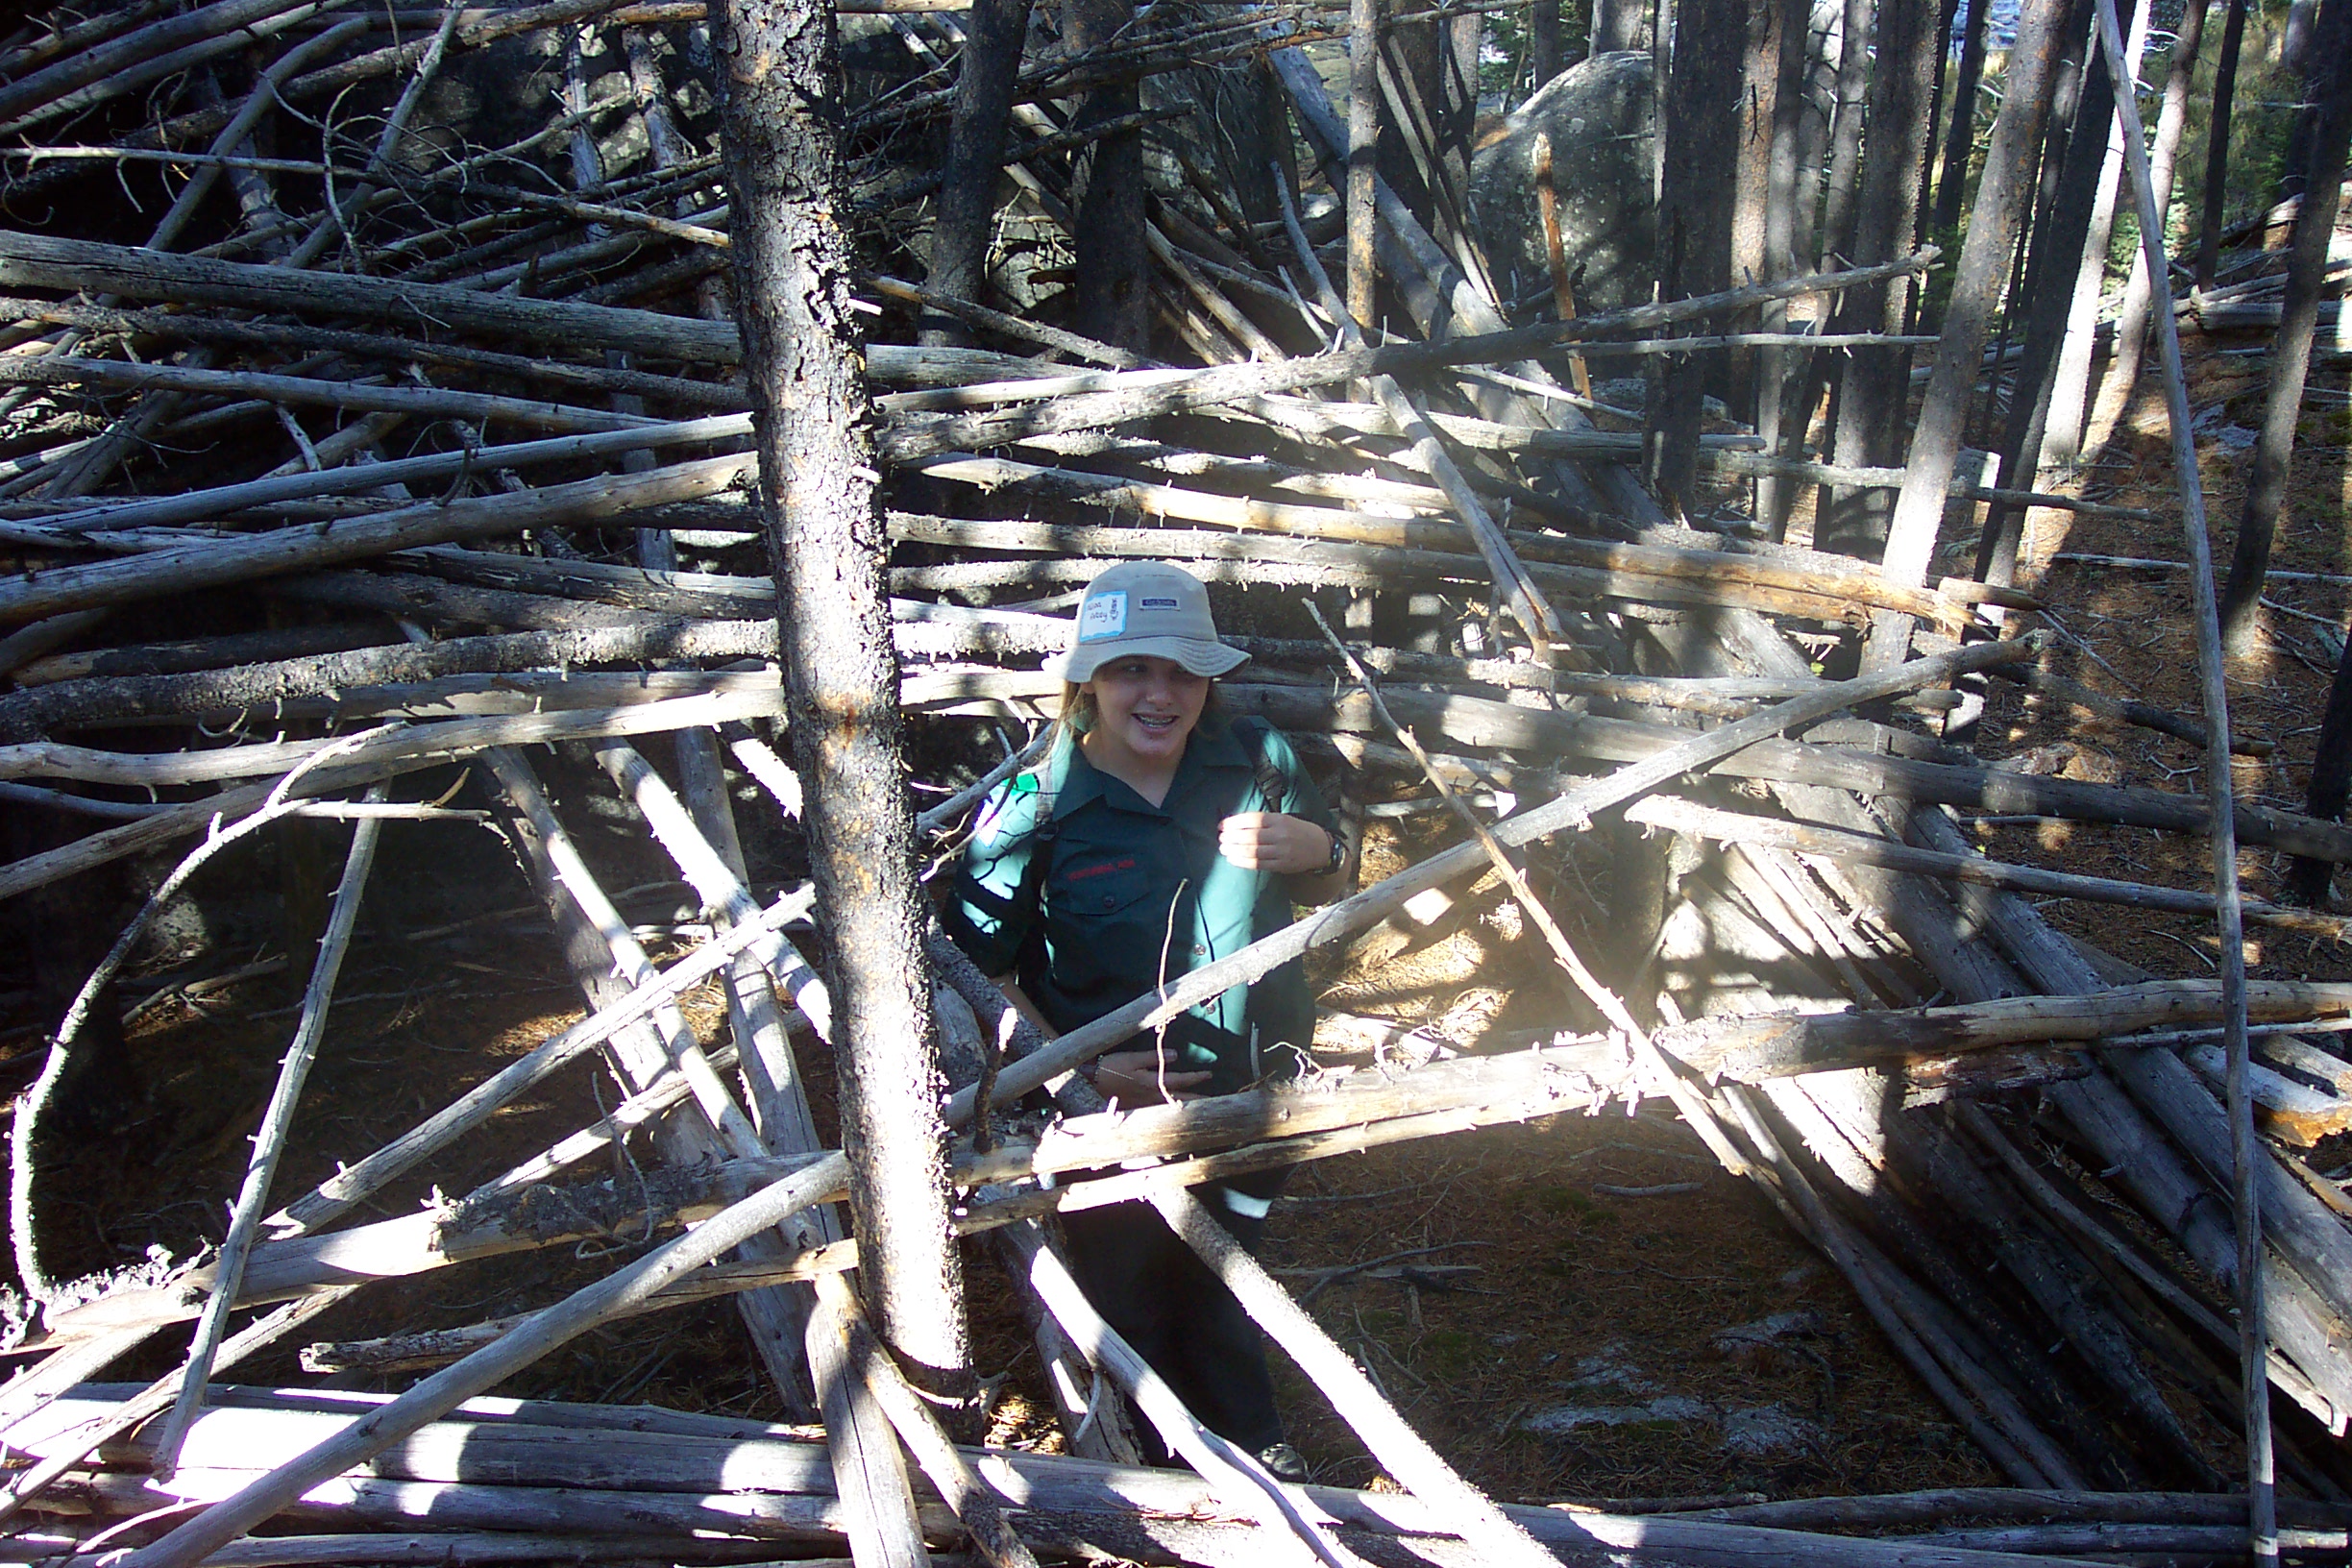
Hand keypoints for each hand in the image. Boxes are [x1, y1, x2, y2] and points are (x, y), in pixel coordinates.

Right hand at [1091, 1048, 1211, 1104]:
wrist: (1089, 1085)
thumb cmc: (1110, 1069)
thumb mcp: (1131, 1059)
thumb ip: (1153, 1058)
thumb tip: (1176, 1055)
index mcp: (1152, 1083)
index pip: (1180, 1080)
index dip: (1196, 1077)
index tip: (1209, 1075)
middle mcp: (1151, 1097)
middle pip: (1180, 1099)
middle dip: (1197, 1099)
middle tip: (1214, 1101)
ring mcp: (1145, 1106)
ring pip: (1171, 1107)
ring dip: (1187, 1106)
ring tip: (1200, 1107)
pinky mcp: (1138, 1110)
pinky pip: (1160, 1112)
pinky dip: (1171, 1112)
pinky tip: (1176, 1113)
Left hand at [1218, 811, 1331, 874]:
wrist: (1321, 847)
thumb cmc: (1297, 831)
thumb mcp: (1283, 819)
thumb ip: (1263, 821)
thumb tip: (1235, 824)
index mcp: (1279, 819)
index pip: (1251, 819)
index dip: (1233, 822)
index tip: (1221, 826)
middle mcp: (1280, 834)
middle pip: (1249, 836)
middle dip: (1231, 837)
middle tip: (1221, 838)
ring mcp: (1281, 851)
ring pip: (1252, 851)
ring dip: (1234, 850)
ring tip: (1223, 849)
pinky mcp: (1282, 865)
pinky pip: (1259, 864)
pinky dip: (1243, 862)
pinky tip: (1233, 859)